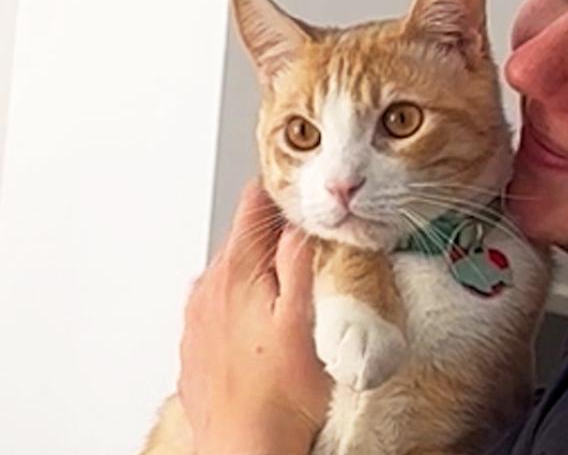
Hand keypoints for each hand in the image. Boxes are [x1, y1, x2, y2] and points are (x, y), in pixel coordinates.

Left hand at [178, 182, 330, 454]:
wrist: (245, 450)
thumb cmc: (279, 396)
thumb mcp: (305, 317)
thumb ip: (300, 260)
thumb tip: (301, 218)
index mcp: (236, 272)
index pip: (255, 203)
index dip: (285, 191)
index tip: (309, 191)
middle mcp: (208, 288)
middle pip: (245, 236)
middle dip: (279, 232)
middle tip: (317, 240)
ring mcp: (198, 317)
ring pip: (234, 271)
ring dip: (264, 269)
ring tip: (298, 286)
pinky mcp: (197, 343)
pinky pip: (224, 304)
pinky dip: (248, 301)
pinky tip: (271, 324)